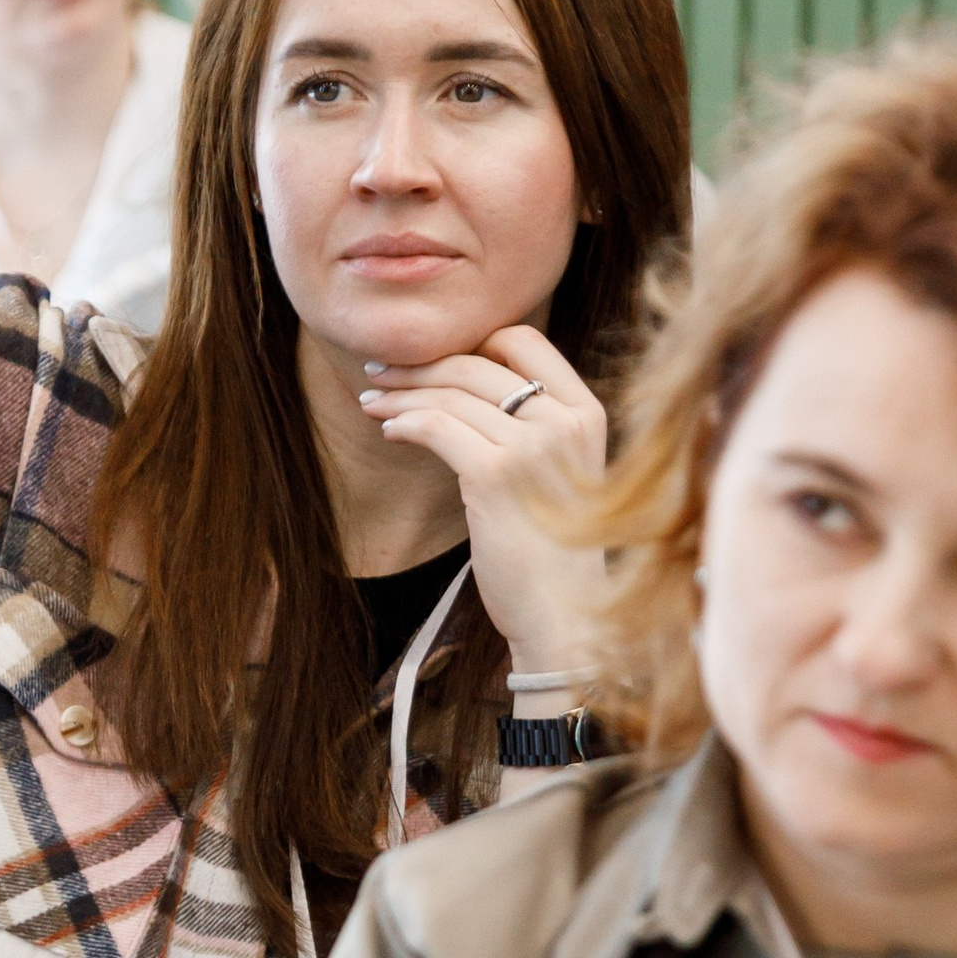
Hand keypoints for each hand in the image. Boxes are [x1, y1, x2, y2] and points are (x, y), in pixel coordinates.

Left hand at [359, 324, 607, 681]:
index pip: (522, 340)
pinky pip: (435, 426)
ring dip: (400, 394)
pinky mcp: (495, 474)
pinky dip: (404, 422)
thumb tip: (463, 384)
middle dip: (419, 365)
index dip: (470, 341)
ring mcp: (532, 445)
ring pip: (449, 392)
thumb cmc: (552, 554)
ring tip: (371, 402)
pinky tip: (389, 431)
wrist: (563, 617)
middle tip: (380, 375)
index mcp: (585, 412)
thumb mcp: (558, 473)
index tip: (432, 359)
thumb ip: (531, 426)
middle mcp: (564, 420)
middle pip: (476, 362)